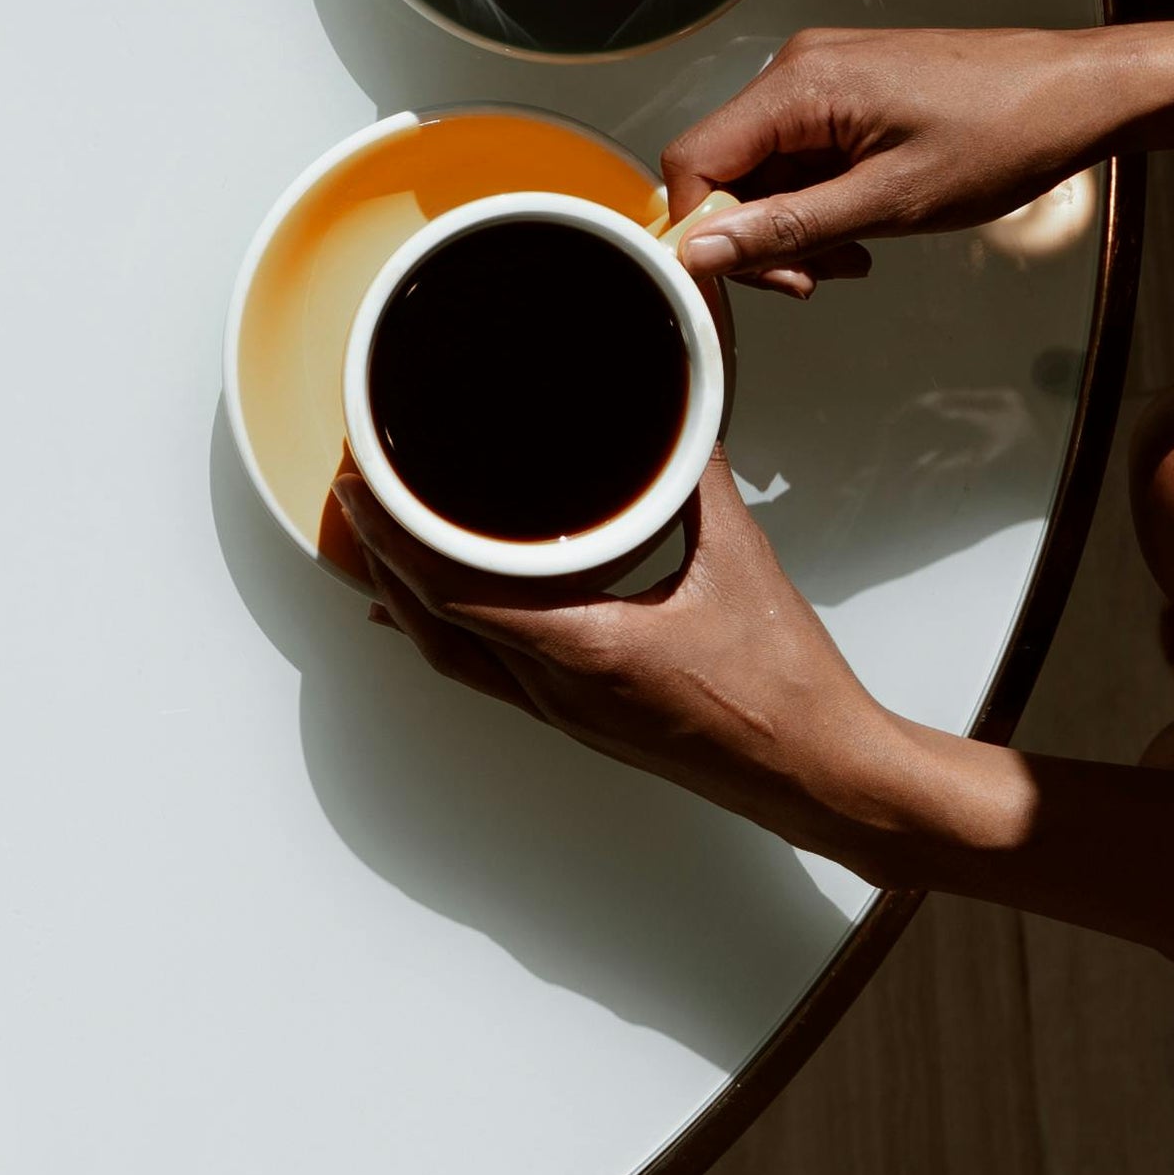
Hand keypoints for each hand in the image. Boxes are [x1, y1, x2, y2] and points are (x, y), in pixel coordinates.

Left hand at [329, 462, 936, 860]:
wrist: (817, 772)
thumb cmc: (786, 686)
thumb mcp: (739, 559)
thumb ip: (698, 473)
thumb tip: (683, 402)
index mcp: (587, 650)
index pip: (456, 593)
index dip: (396, 537)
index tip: (364, 486)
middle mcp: (560, 692)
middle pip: (432, 627)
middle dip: (382, 558)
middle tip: (355, 497)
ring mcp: (566, 714)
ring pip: (454, 657)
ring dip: (408, 598)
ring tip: (378, 543)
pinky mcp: (582, 721)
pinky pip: (490, 674)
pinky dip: (452, 631)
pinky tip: (441, 609)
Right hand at [658, 21, 1163, 294]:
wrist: (1076, 95)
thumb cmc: (1003, 135)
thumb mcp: (888, 202)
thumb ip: (787, 228)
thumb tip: (701, 250)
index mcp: (800, 83)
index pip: (695, 160)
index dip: (707, 230)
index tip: (752, 277)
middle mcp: (800, 67)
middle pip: (728, 166)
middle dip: (760, 234)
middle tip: (814, 278)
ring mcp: (826, 75)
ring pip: (767, 166)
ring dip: (795, 224)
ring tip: (852, 255)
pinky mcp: (851, 88)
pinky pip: (804, 153)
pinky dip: (822, 199)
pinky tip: (865, 227)